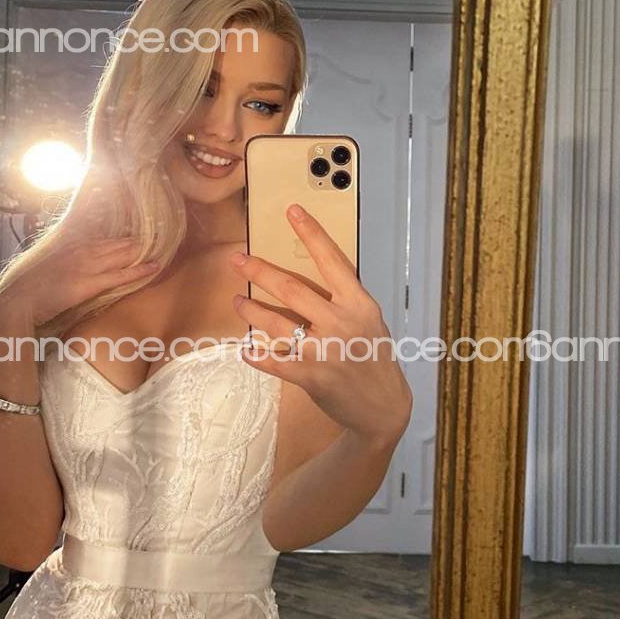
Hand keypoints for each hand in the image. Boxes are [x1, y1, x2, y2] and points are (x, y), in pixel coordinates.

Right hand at [0, 224, 160, 326]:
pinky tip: (154, 268)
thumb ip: (65, 265)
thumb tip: (75, 268)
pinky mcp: (89, 283)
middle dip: (138, 241)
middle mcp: (81, 252)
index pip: (104, 240)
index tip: (138, 236)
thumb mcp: (49, 270)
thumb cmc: (30, 290)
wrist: (19, 301)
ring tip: (162, 248)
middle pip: (117, 244)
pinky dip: (139, 270)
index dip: (123, 239)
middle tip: (158, 238)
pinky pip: (120, 275)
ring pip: (122, 256)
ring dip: (142, 252)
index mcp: (71, 248)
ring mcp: (86, 266)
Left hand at [230, 204, 412, 445]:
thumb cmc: (375, 359)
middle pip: (291, 289)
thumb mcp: (370, 322)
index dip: (311, 233)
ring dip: (251, 311)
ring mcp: (325, 350)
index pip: (332, 260)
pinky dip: (257, 356)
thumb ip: (344, 301)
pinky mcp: (312, 376)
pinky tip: (246, 350)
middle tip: (236, 259)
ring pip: (277, 323)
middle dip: (259, 271)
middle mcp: (342, 322)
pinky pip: (275, 361)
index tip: (292, 211)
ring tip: (236, 301)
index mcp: (359, 303)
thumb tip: (313, 279)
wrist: (383, 407)